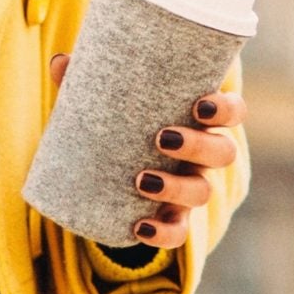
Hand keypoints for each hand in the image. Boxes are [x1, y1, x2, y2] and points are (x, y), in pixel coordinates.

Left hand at [49, 61, 245, 253]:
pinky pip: (178, 231)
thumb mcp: (106, 98)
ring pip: (203, 192)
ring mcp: (190, 187)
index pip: (232, 111)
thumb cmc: (119, 120)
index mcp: (197, 119)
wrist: (107, 170)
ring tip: (141, 180)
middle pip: (224, 152)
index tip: (200, 106)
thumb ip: (86, 78)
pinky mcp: (172, 217)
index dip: (226, 109)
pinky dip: (164, 232)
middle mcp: (202, 155)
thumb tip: (61, 61)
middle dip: (199, 146)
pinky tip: (141, 227)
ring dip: (177, 187)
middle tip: (162, 138)